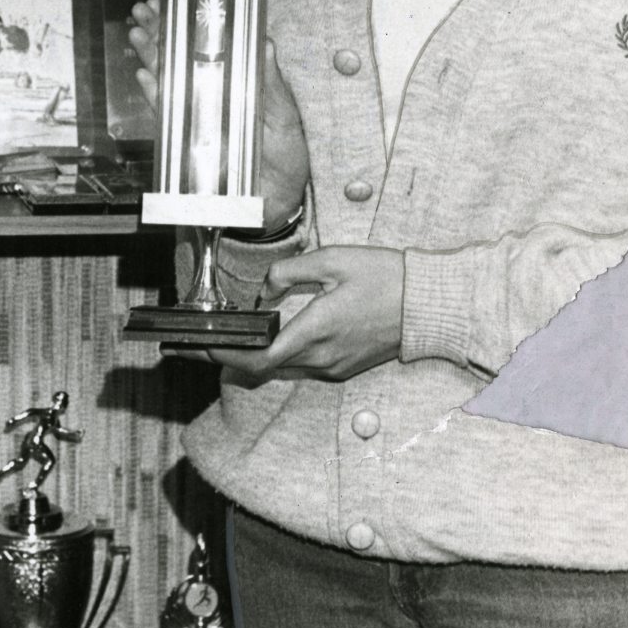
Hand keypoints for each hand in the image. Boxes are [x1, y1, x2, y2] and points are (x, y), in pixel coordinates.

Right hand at [127, 0, 310, 234]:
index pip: (208, 49)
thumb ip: (272, 83)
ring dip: (152, 58)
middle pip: (181, 60)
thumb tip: (267, 44)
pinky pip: (166, 115)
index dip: (188, 27)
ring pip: (169, 82)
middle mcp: (213, 97)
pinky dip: (155, 96)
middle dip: (160, 35)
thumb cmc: (286, 156)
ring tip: (139, 35)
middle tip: (143, 12)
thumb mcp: (284, 115)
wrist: (276, 200)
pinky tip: (145, 76)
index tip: (173, 6)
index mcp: (236, 84)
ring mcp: (198, 117)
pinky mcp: (187, 140)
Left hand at [194, 246, 403, 382]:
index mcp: (315, 331)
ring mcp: (333, 366)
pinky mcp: (343, 367)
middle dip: (228, 354)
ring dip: (254, 355)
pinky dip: (279, 353)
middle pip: (262, 368)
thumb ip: (288, 272)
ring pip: (281, 367)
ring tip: (226, 337)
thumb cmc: (386, 277)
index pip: (257, 358)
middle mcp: (322, 357)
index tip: (199, 344)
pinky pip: (301, 365)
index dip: (223, 355)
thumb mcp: (333, 260)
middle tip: (197, 343)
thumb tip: (263, 290)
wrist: (430, 304)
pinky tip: (269, 336)